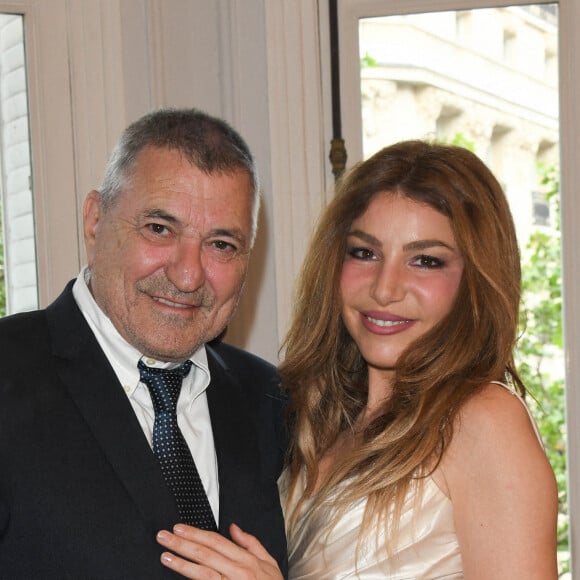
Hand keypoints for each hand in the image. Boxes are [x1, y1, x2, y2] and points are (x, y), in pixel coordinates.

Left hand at [156, 522, 282, 578]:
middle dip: (183, 544)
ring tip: (165, 556)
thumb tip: (233, 527)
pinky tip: (180, 578)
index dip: (196, 534)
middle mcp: (238, 572)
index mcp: (247, 560)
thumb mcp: (269, 563)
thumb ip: (251, 543)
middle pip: (206, 554)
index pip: (216, 542)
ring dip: (182, 564)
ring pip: (203, 573)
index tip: (179, 528)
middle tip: (164, 536)